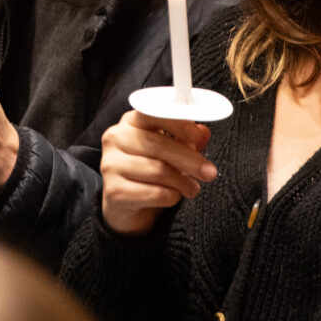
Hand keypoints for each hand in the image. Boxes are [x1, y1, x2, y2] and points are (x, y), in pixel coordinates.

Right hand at [99, 110, 213, 235]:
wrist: (125, 206)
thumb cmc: (148, 173)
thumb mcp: (170, 153)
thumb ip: (186, 140)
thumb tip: (203, 132)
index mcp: (129, 122)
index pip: (151, 114)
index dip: (176, 123)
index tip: (195, 134)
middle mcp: (116, 139)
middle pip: (157, 144)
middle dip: (189, 159)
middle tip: (209, 172)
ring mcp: (111, 165)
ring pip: (158, 170)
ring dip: (183, 182)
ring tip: (192, 188)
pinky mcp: (114, 191)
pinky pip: (153, 193)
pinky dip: (171, 196)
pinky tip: (173, 196)